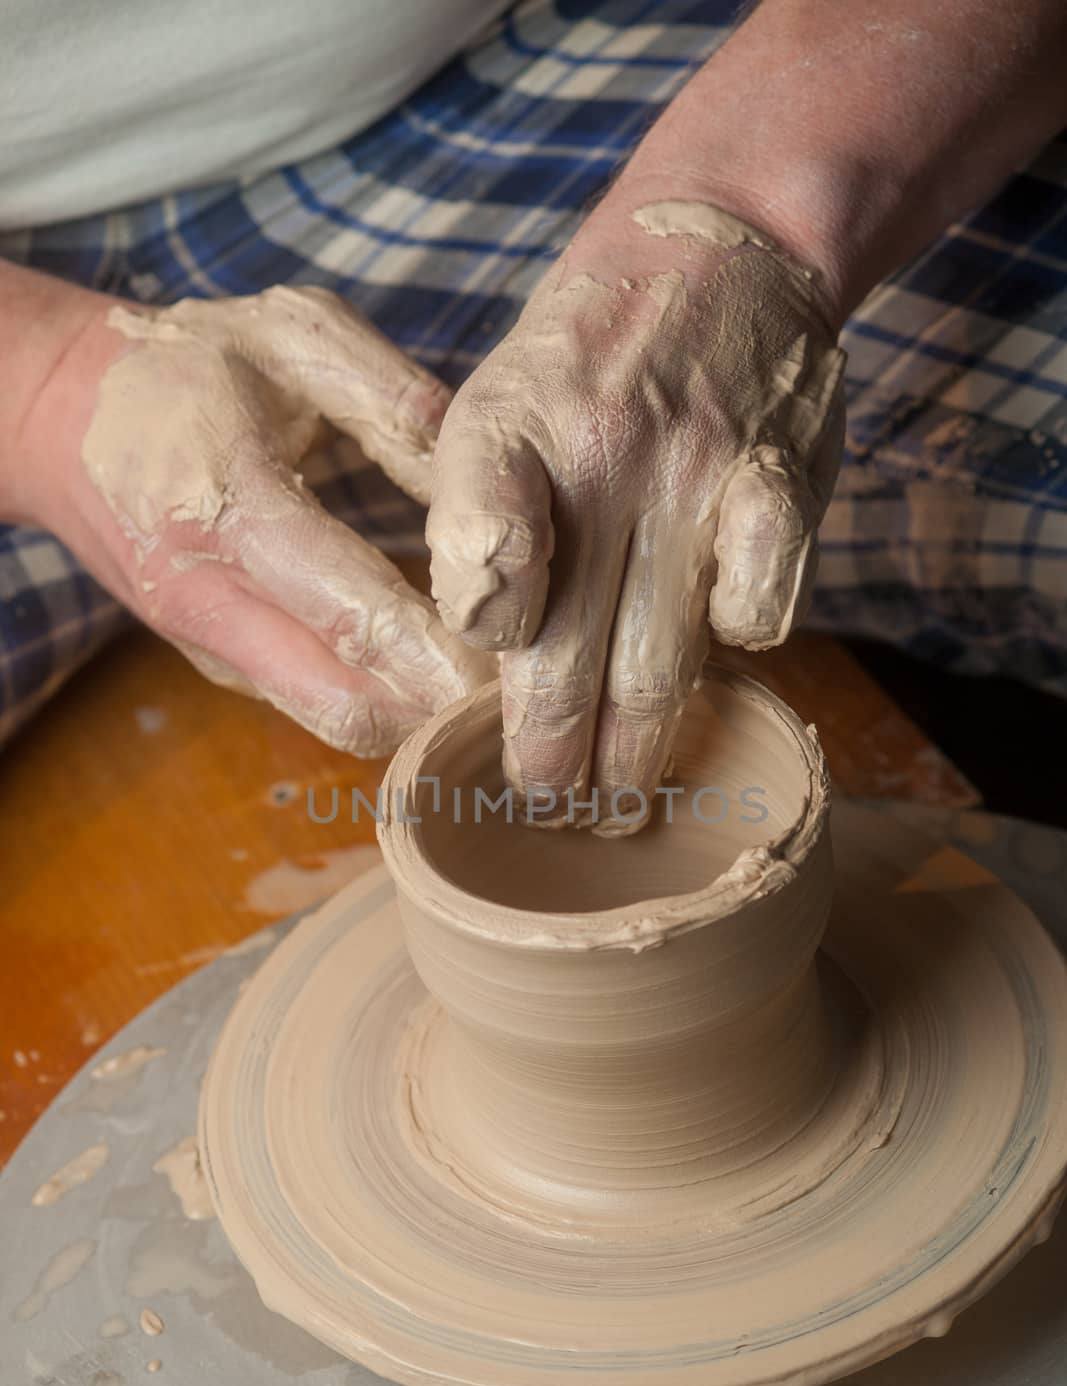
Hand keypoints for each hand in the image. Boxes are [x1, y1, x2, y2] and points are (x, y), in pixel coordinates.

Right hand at [17, 283, 492, 755]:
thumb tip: (487, 484)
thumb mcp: (289, 337)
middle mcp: (213, 599)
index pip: (353, 611)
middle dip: (448, 713)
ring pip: (338, 722)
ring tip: (509, 690)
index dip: (444, 654)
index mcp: (229, 506)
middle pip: (351, 706)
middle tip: (534, 689)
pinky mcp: (221, 665)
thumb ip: (394, 402)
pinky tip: (447, 675)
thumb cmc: (179, 366)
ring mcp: (212, 645)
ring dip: (425, 722)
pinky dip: (389, 705)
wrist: (50, 417)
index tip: (527, 670)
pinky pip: (319, 706)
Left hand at [427, 201, 844, 827]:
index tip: (472, 719)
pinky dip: (738, 649)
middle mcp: (594, 455)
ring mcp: (693, 472)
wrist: (712, 247)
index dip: (480, 658)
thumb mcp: (489, 405)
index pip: (475, 574)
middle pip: (565, 655)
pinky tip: (722, 668)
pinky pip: (761, 607)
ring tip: (618, 809)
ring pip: (657, 660)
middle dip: (550, 761)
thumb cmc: (584, 361)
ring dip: (635, 754)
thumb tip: (480, 654)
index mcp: (500, 432)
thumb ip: (474, 519)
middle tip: (544, 814)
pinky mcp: (778, 482)